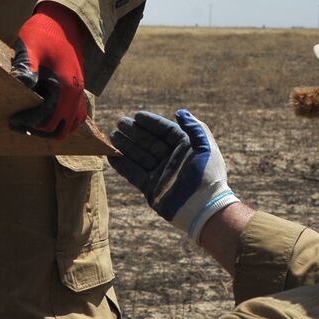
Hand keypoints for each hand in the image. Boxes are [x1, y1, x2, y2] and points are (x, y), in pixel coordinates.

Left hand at [9, 3, 89, 138]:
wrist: (63, 21)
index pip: (49, 121)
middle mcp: (77, 93)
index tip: (12, 120)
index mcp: (66, 86)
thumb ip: (27, 66)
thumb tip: (24, 84)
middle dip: (38, 130)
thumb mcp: (30, 47)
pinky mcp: (77, 90)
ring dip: (50, 128)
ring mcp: (79, 92)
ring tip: (29, 121)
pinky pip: (75, 116)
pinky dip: (61, 121)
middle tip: (18, 124)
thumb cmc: (43, 32)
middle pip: (60, 130)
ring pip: (70, 126)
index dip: (29, 124)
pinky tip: (42, 114)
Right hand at [109, 109, 239, 242]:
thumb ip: (195, 127)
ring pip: (139, 156)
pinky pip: (133, 173)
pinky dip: (122, 164)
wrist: (204, 207)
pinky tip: (111, 155)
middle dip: (134, 132)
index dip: (152, 123)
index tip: (137, 116)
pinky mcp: (151, 188)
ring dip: (125, 145)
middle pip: (150, 142)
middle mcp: (172, 160)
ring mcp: (160, 174)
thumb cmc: (208, 175)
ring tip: (112, 135)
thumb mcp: (206, 147)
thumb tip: (180, 112)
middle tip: (120, 123)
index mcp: (186, 148)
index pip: (166, 131)